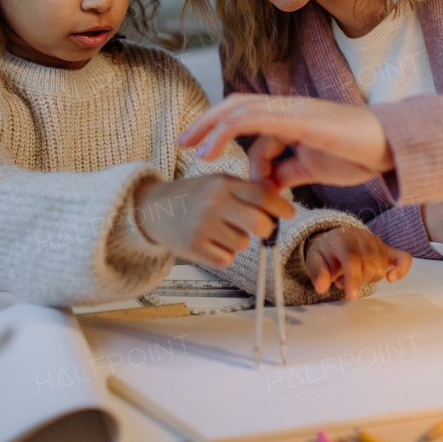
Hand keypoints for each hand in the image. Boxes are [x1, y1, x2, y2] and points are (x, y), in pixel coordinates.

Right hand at [132, 174, 294, 266]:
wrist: (153, 208)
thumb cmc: (193, 195)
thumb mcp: (218, 182)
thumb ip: (247, 191)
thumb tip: (280, 205)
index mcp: (222, 183)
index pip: (262, 195)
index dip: (280, 207)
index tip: (289, 213)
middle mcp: (213, 203)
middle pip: (259, 224)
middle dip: (265, 229)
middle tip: (261, 228)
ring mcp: (202, 226)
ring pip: (243, 244)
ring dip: (238, 241)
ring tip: (220, 230)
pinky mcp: (193, 247)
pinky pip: (226, 259)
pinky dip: (223, 254)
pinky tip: (210, 242)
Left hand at [177, 94, 393, 190]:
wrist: (391, 148)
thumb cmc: (357, 154)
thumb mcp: (313, 168)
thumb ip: (289, 172)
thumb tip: (268, 185)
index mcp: (291, 118)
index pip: (249, 119)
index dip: (224, 135)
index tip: (203, 153)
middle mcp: (288, 109)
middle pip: (237, 105)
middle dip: (207, 122)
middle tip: (183, 142)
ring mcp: (294, 110)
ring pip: (240, 108)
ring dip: (211, 127)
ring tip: (191, 148)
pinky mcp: (299, 118)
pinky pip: (255, 118)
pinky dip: (228, 132)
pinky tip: (212, 151)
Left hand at [304, 226, 411, 298]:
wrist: (335, 242)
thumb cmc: (326, 253)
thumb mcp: (314, 261)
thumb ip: (317, 273)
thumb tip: (321, 287)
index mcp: (343, 237)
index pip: (352, 257)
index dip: (353, 278)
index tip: (352, 295)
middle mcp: (362, 237)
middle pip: (368, 266)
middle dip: (356, 281)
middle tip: (341, 282)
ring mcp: (377, 242)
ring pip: (380, 269)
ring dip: (367, 279)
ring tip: (353, 276)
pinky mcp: (388, 250)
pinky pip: (403, 258)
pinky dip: (401, 269)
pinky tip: (391, 279)